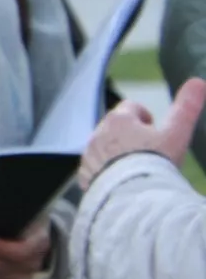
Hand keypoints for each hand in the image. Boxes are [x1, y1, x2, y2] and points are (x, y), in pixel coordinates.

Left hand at [78, 78, 205, 189]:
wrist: (132, 197)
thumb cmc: (155, 163)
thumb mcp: (176, 134)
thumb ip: (186, 108)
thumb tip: (199, 81)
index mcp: (119, 119)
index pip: (130, 108)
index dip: (145, 117)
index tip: (155, 131)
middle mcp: (98, 133)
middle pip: (115, 128)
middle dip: (130, 136)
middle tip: (149, 153)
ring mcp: (89, 155)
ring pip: (103, 148)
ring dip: (116, 154)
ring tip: (136, 170)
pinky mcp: (84, 175)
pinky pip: (93, 169)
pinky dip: (105, 173)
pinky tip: (121, 184)